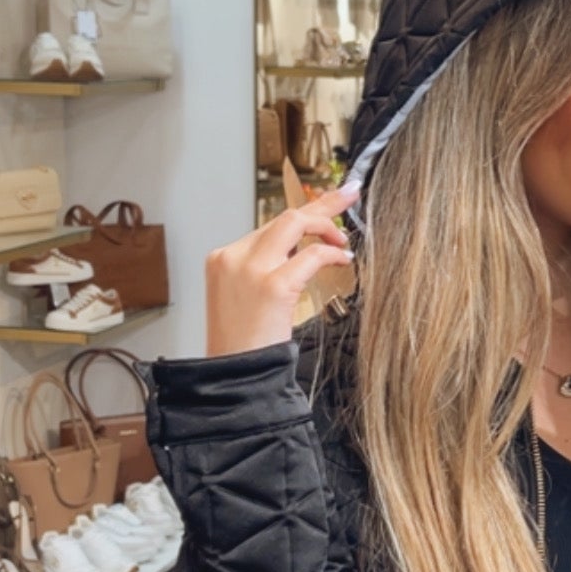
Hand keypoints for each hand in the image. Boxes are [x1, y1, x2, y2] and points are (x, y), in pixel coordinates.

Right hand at [206, 183, 359, 356]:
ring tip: (343, 240)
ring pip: (295, 223)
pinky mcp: (273, 285)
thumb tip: (301, 249)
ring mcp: (251, 269)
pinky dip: (331, 254)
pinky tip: (342, 261)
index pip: (268, 226)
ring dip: (326, 225)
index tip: (325, 205)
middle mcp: (233, 257)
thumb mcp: (243, 298)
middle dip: (321, 204)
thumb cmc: (243, 345)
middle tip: (348, 194)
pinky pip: (311, 255)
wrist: (233, 377)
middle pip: (284, 217)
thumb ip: (264, 269)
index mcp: (223, 259)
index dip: (302, 216)